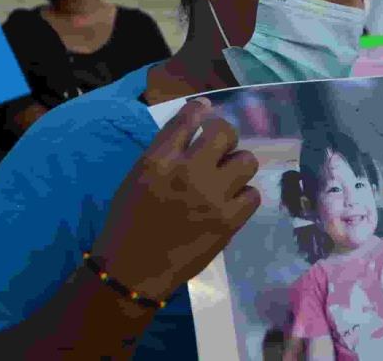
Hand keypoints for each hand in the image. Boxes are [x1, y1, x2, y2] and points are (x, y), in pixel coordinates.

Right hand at [91, 98, 259, 299]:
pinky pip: (253, 195)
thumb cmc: (129, 221)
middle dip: (224, 137)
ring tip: (226, 178)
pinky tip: (230, 202)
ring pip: (247, 161)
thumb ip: (165, 149)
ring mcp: (211, 197)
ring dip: (238, 166)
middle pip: (225, 133)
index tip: (206, 112)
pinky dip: (244, 196)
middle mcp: (188, 172)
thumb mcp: (138, 176)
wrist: (132, 271)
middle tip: (219, 150)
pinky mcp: (228, 221)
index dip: (201, 111)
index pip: (188, 119)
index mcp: (158, 160)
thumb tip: (196, 120)